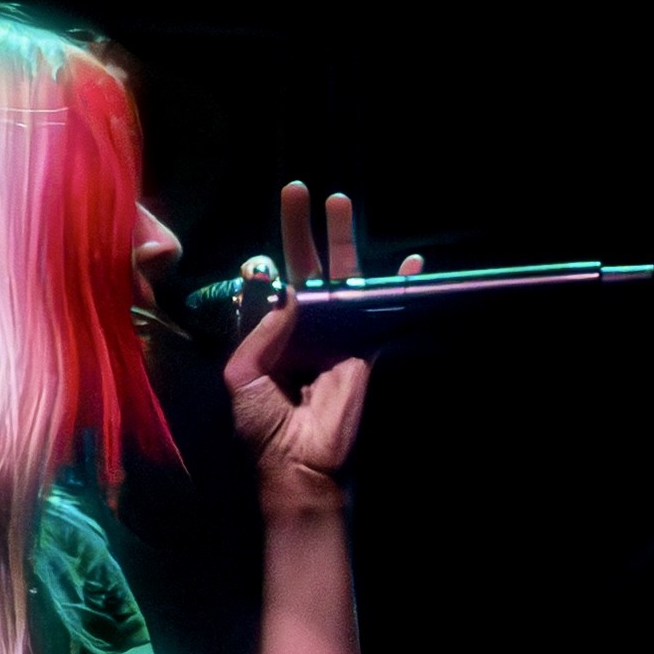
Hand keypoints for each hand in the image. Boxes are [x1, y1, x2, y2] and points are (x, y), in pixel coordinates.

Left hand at [222, 180, 424, 493]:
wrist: (298, 465)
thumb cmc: (263, 426)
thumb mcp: (243, 376)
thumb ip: (260, 331)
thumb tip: (289, 293)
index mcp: (272, 334)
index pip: (273, 284)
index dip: (270, 256)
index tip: (267, 227)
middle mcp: (306, 329)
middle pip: (308, 268)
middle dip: (303, 229)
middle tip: (297, 189)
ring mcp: (337, 337)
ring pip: (344, 280)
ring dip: (343, 241)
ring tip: (339, 201)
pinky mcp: (364, 351)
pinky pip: (382, 314)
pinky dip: (398, 290)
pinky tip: (411, 266)